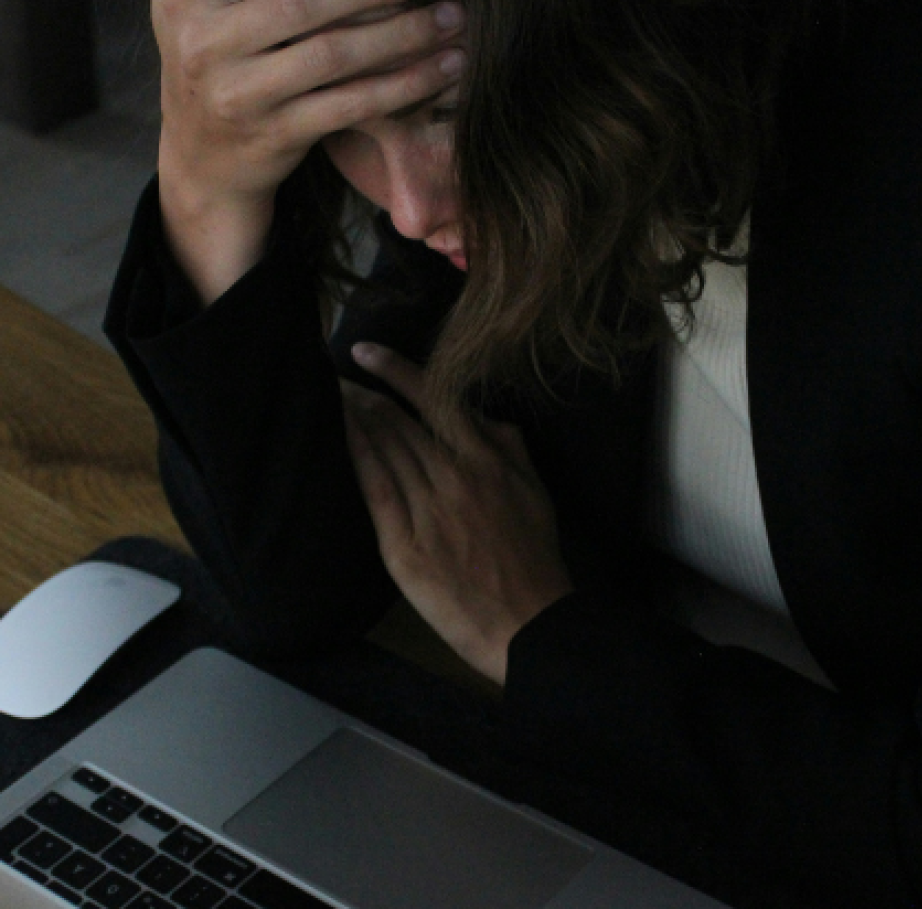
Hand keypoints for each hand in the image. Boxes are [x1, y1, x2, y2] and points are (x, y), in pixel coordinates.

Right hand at [150, 0, 465, 302]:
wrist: (202, 162)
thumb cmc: (206, 64)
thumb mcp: (176, 2)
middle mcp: (206, 43)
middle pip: (302, 0)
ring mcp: (243, 94)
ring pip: (333, 56)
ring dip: (402, 34)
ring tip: (450, 16)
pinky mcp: (279, 135)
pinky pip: (351, 106)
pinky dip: (403, 86)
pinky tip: (442, 68)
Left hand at [342, 344, 572, 685]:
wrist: (528, 624)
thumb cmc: (535, 559)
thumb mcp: (537, 492)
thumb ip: (511, 447)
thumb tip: (484, 416)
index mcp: (487, 460)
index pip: (434, 399)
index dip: (395, 370)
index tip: (365, 352)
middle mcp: (454, 475)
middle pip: (399, 421)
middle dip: (363, 393)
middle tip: (335, 376)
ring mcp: (427, 510)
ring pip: (384, 449)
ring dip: (354, 418)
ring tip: (331, 399)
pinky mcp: (404, 545)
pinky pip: (375, 490)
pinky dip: (355, 456)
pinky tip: (338, 437)